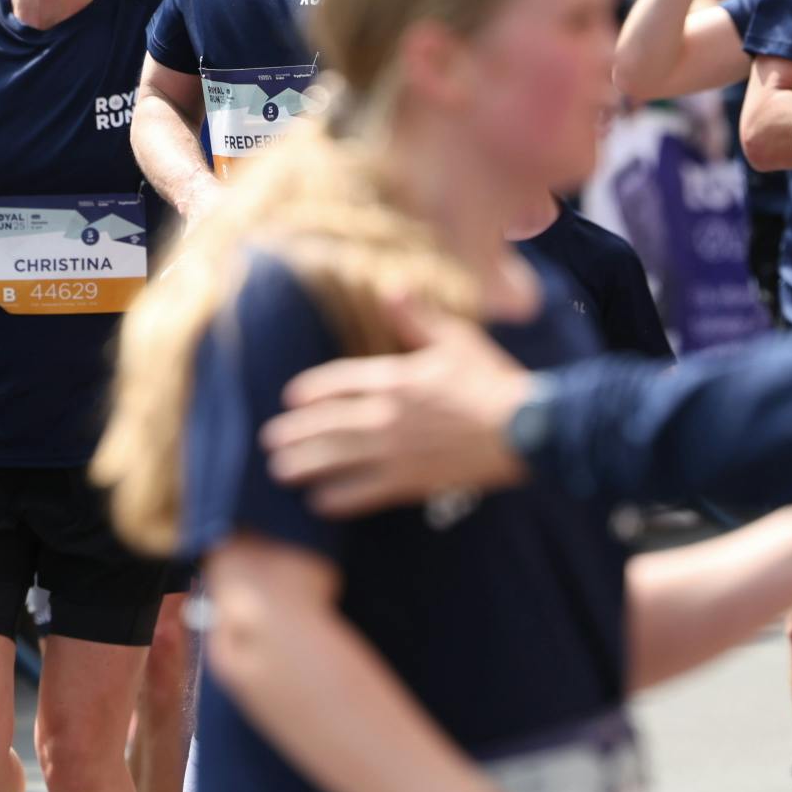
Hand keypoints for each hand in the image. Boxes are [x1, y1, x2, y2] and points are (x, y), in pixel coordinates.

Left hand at [261, 296, 534, 517]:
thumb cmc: (492, 381)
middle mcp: (388, 415)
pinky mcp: (410, 480)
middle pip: (328, 424)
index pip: (340, 382)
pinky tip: (319, 503)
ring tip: (279, 471)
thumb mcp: (455, 339)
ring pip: (337, 459)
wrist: (524, 429)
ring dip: (304, 465)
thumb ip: (418, 317)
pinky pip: (364, 492)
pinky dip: (338, 497)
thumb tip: (392, 288)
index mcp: (397, 379)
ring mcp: (396, 451)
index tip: (291, 397)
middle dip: (295, 433)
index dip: (311, 390)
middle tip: (268, 440)